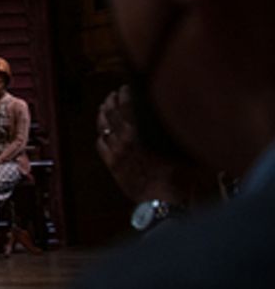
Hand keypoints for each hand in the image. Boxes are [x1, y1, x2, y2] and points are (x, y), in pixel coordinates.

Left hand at [96, 85, 193, 204]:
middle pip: (112, 112)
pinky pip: (100, 145)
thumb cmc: (182, 178)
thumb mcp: (187, 148)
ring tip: (104, 106)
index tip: (127, 87)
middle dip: (112, 100)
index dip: (126, 93)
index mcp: (143, 130)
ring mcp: (117, 152)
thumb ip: (181, 129)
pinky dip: (100, 135)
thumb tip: (189, 115)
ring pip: (103, 126)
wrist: (165, 202)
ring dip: (102, 114)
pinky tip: (102, 132)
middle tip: (113, 94)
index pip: (128, 104)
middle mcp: (126, 138)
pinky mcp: (112, 166)